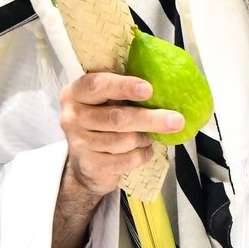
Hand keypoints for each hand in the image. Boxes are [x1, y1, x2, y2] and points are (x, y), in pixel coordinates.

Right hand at [58, 70, 182, 198]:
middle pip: (116, 117)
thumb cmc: (102, 120)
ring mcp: (78, 143)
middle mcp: (72, 117)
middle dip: (149, 119)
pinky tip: (145, 150)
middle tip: (176, 120)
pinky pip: (126, 160)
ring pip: (124, 140)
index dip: (123, 86)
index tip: (149, 90)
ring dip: (145, 138)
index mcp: (75, 93)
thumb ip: (123, 89)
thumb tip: (164, 82)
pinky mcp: (89, 165)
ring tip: (150, 136)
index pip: (97, 85)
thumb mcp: (104, 99)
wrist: (85, 163)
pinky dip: (142, 155)